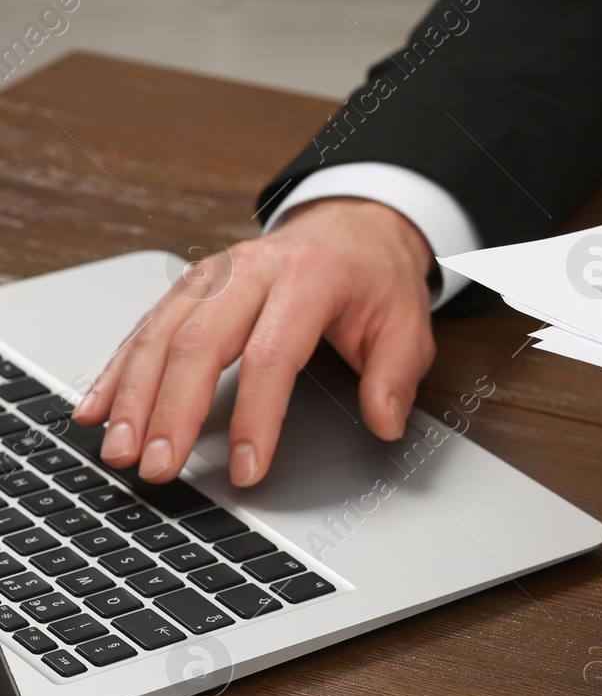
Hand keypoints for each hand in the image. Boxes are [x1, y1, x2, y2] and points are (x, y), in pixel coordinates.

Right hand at [72, 198, 436, 486]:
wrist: (354, 227)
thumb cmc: (376, 279)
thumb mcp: (408, 324)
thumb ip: (396, 376)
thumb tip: (384, 424)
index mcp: (308, 279)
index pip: (271, 356)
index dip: (255, 418)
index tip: (246, 468)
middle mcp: (250, 271)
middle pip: (198, 344)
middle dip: (171, 411)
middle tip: (158, 467)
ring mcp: (213, 275)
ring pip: (159, 334)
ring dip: (132, 397)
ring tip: (119, 449)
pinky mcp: (192, 287)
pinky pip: (146, 328)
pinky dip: (118, 371)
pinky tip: (97, 409)